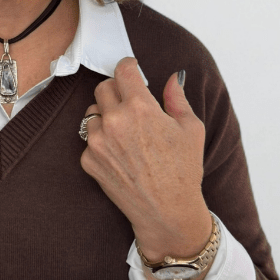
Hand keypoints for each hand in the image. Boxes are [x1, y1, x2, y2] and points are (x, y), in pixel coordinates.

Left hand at [80, 57, 210, 261]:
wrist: (167, 212)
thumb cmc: (184, 171)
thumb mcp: (191, 129)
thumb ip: (177, 97)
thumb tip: (173, 77)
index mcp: (141, 107)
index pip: (123, 71)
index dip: (128, 67)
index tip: (130, 70)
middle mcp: (115, 120)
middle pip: (103, 88)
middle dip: (116, 91)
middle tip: (129, 103)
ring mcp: (98, 141)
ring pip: (92, 113)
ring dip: (105, 116)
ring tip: (126, 133)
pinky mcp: (89, 160)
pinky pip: (89, 139)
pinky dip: (101, 141)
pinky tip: (120, 154)